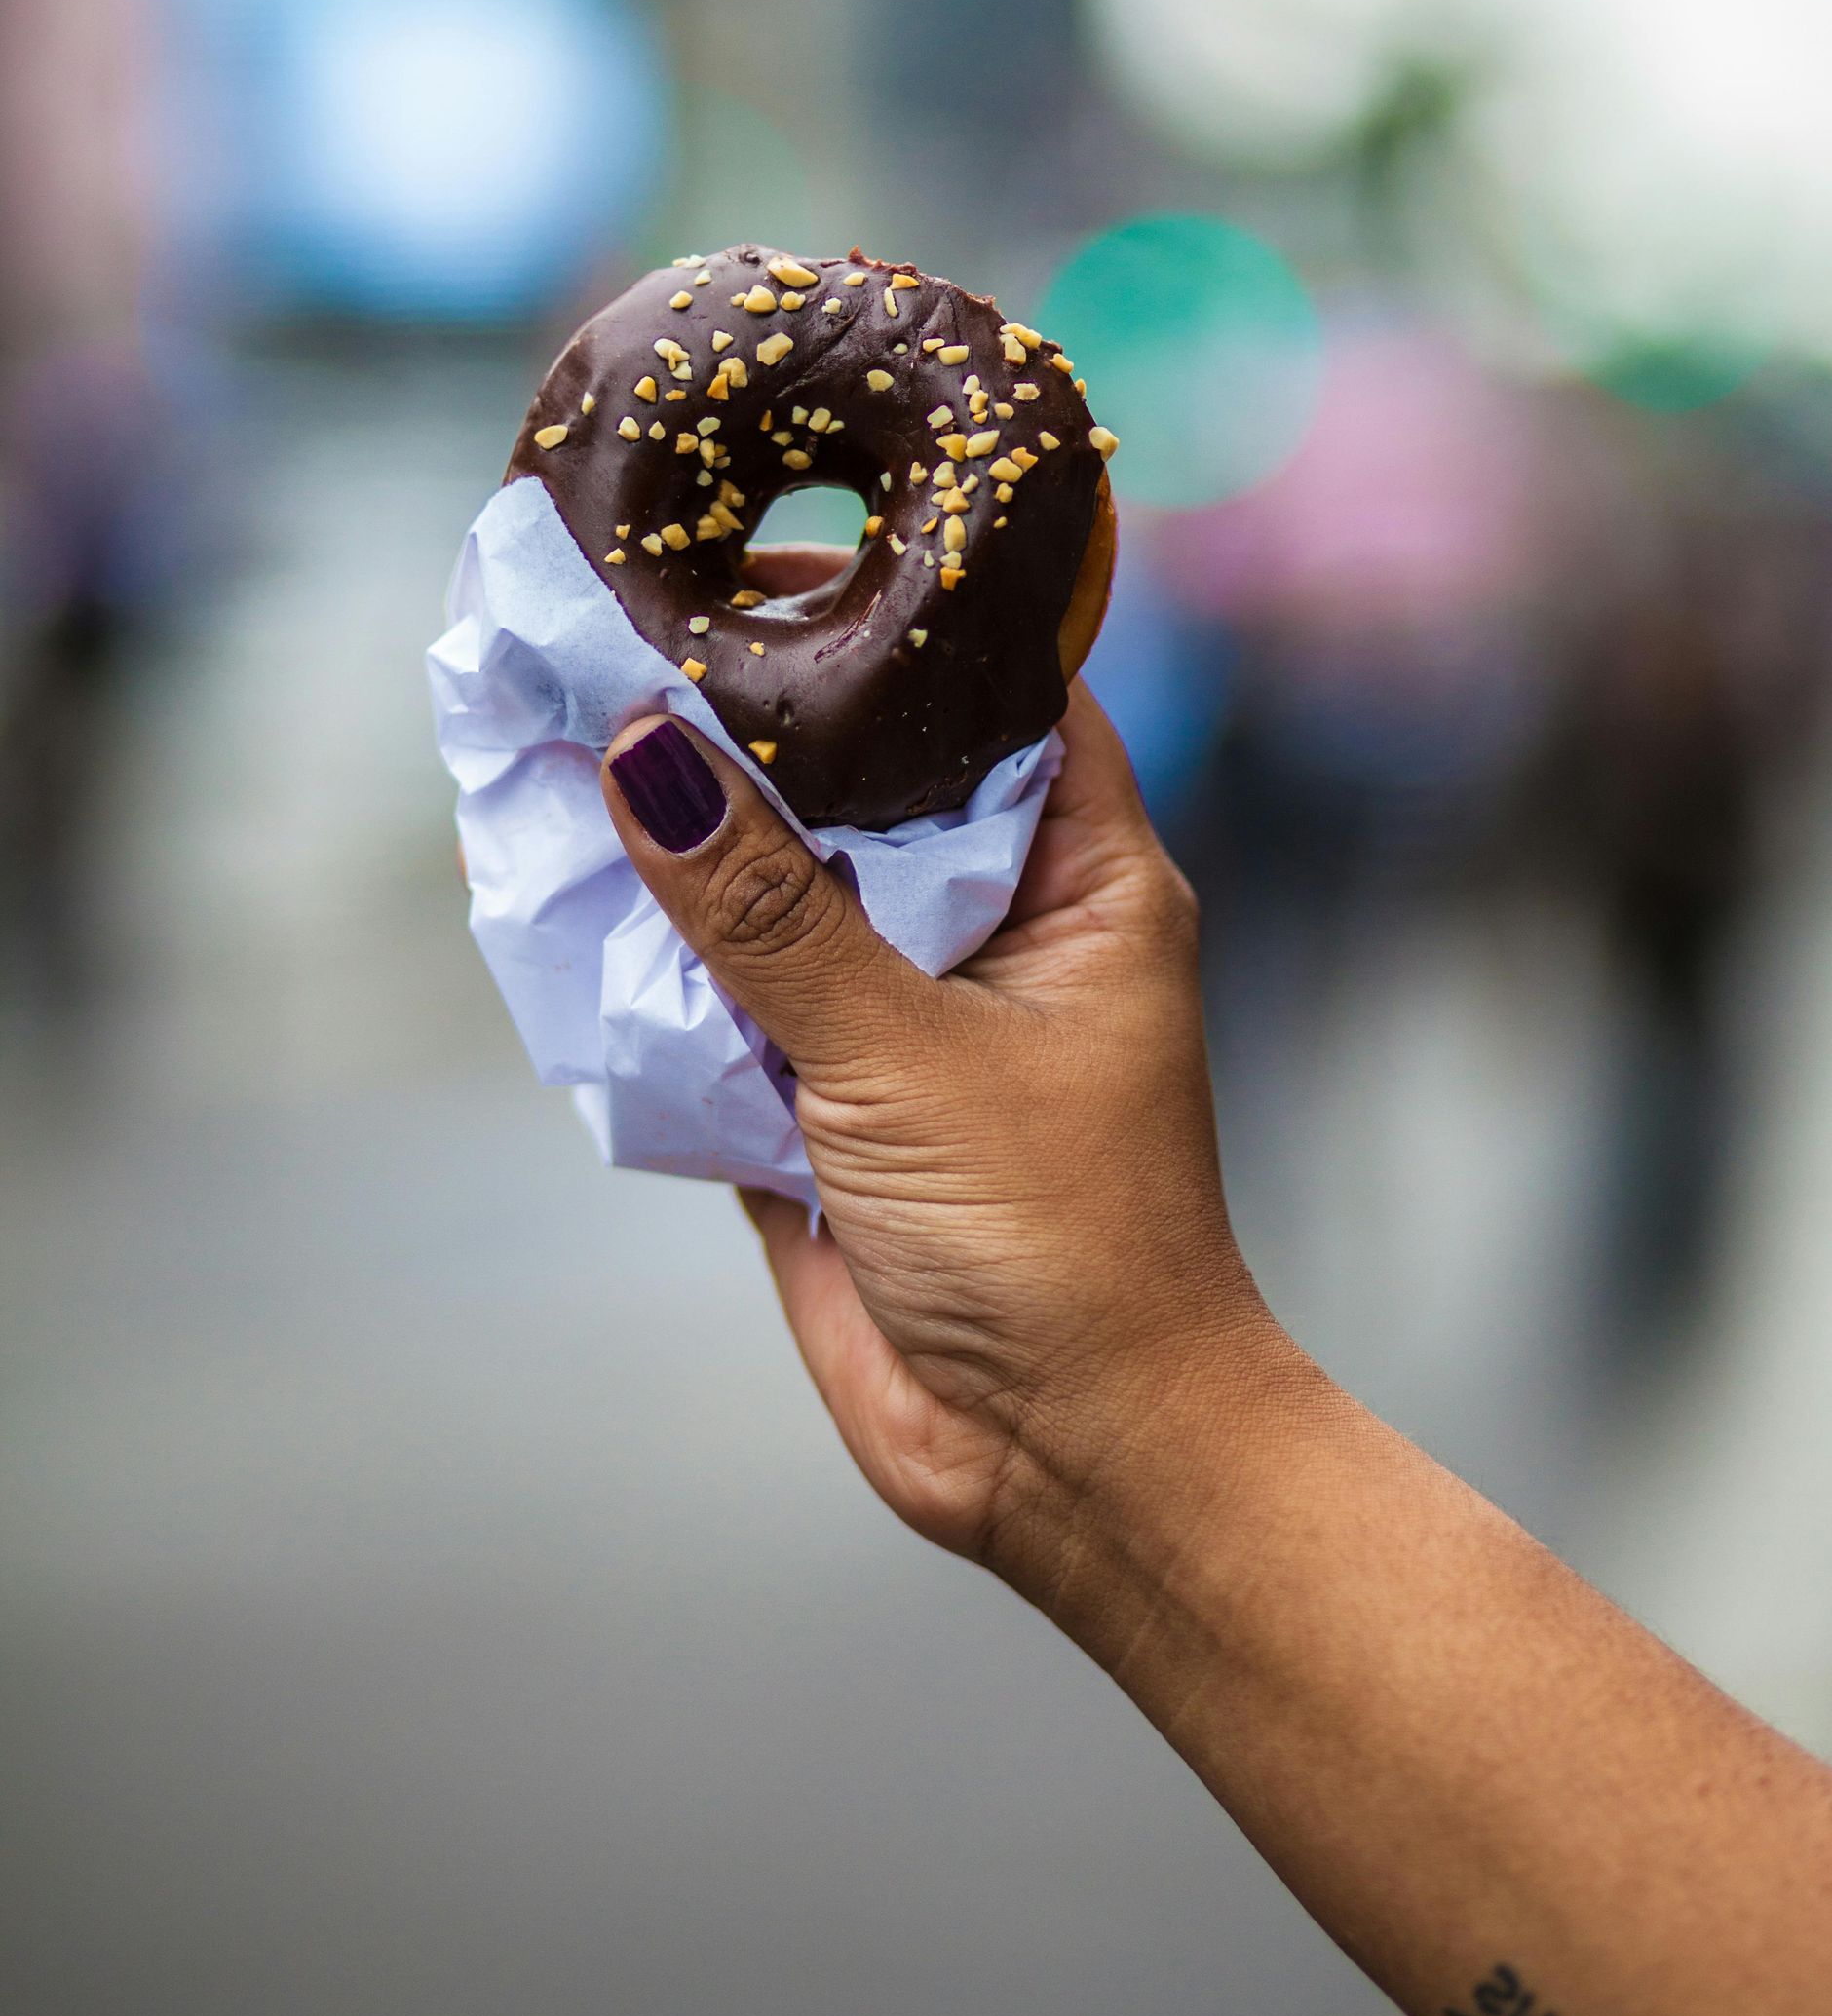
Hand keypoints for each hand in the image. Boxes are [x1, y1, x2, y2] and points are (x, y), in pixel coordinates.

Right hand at [599, 545, 1271, 1590]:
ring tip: (563, 741)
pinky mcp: (828, 1103)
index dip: (892, 612)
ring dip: (687, 846)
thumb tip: (646, 753)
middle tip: (620, 637)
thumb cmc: (1057, 1245)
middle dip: (748, 727)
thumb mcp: (905, 1053)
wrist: (1068, 1467)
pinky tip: (567, 896)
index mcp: (1082, 877)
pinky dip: (661, 964)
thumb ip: (768, 909)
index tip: (767, 548)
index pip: (993, 693)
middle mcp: (997, 925)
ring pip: (782, 891)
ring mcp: (907, 1013)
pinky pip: (731, 1002)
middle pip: (863, 784)